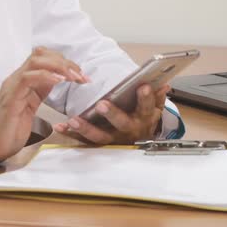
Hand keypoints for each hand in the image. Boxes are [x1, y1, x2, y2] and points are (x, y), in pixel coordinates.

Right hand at [0, 47, 88, 163]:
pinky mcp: (10, 99)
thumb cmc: (11, 128)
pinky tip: (59, 81)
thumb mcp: (31, 104)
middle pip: (40, 55)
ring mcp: (12, 86)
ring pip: (34, 62)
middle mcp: (16, 78)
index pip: (42, 57)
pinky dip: (45, 76)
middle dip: (65, 62)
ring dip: (58, 67)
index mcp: (23, 80)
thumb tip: (58, 78)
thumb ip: (41, 89)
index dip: (64, 62)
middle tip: (81, 76)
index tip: (81, 75)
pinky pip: (27, 79)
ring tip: (74, 78)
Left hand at [54, 84, 170, 144]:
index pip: (147, 107)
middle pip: (122, 123)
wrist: (138, 141)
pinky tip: (62, 126)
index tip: (143, 86)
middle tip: (102, 104)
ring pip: (100, 136)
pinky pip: (84, 140)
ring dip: (86, 128)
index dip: (146, 98)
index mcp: (143, 118)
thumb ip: (157, 96)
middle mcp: (128, 130)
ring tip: (75, 120)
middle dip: (112, 114)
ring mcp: (112, 138)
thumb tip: (164, 84)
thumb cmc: (143, 119)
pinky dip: (72, 134)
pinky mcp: (98, 142)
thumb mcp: (153, 108)